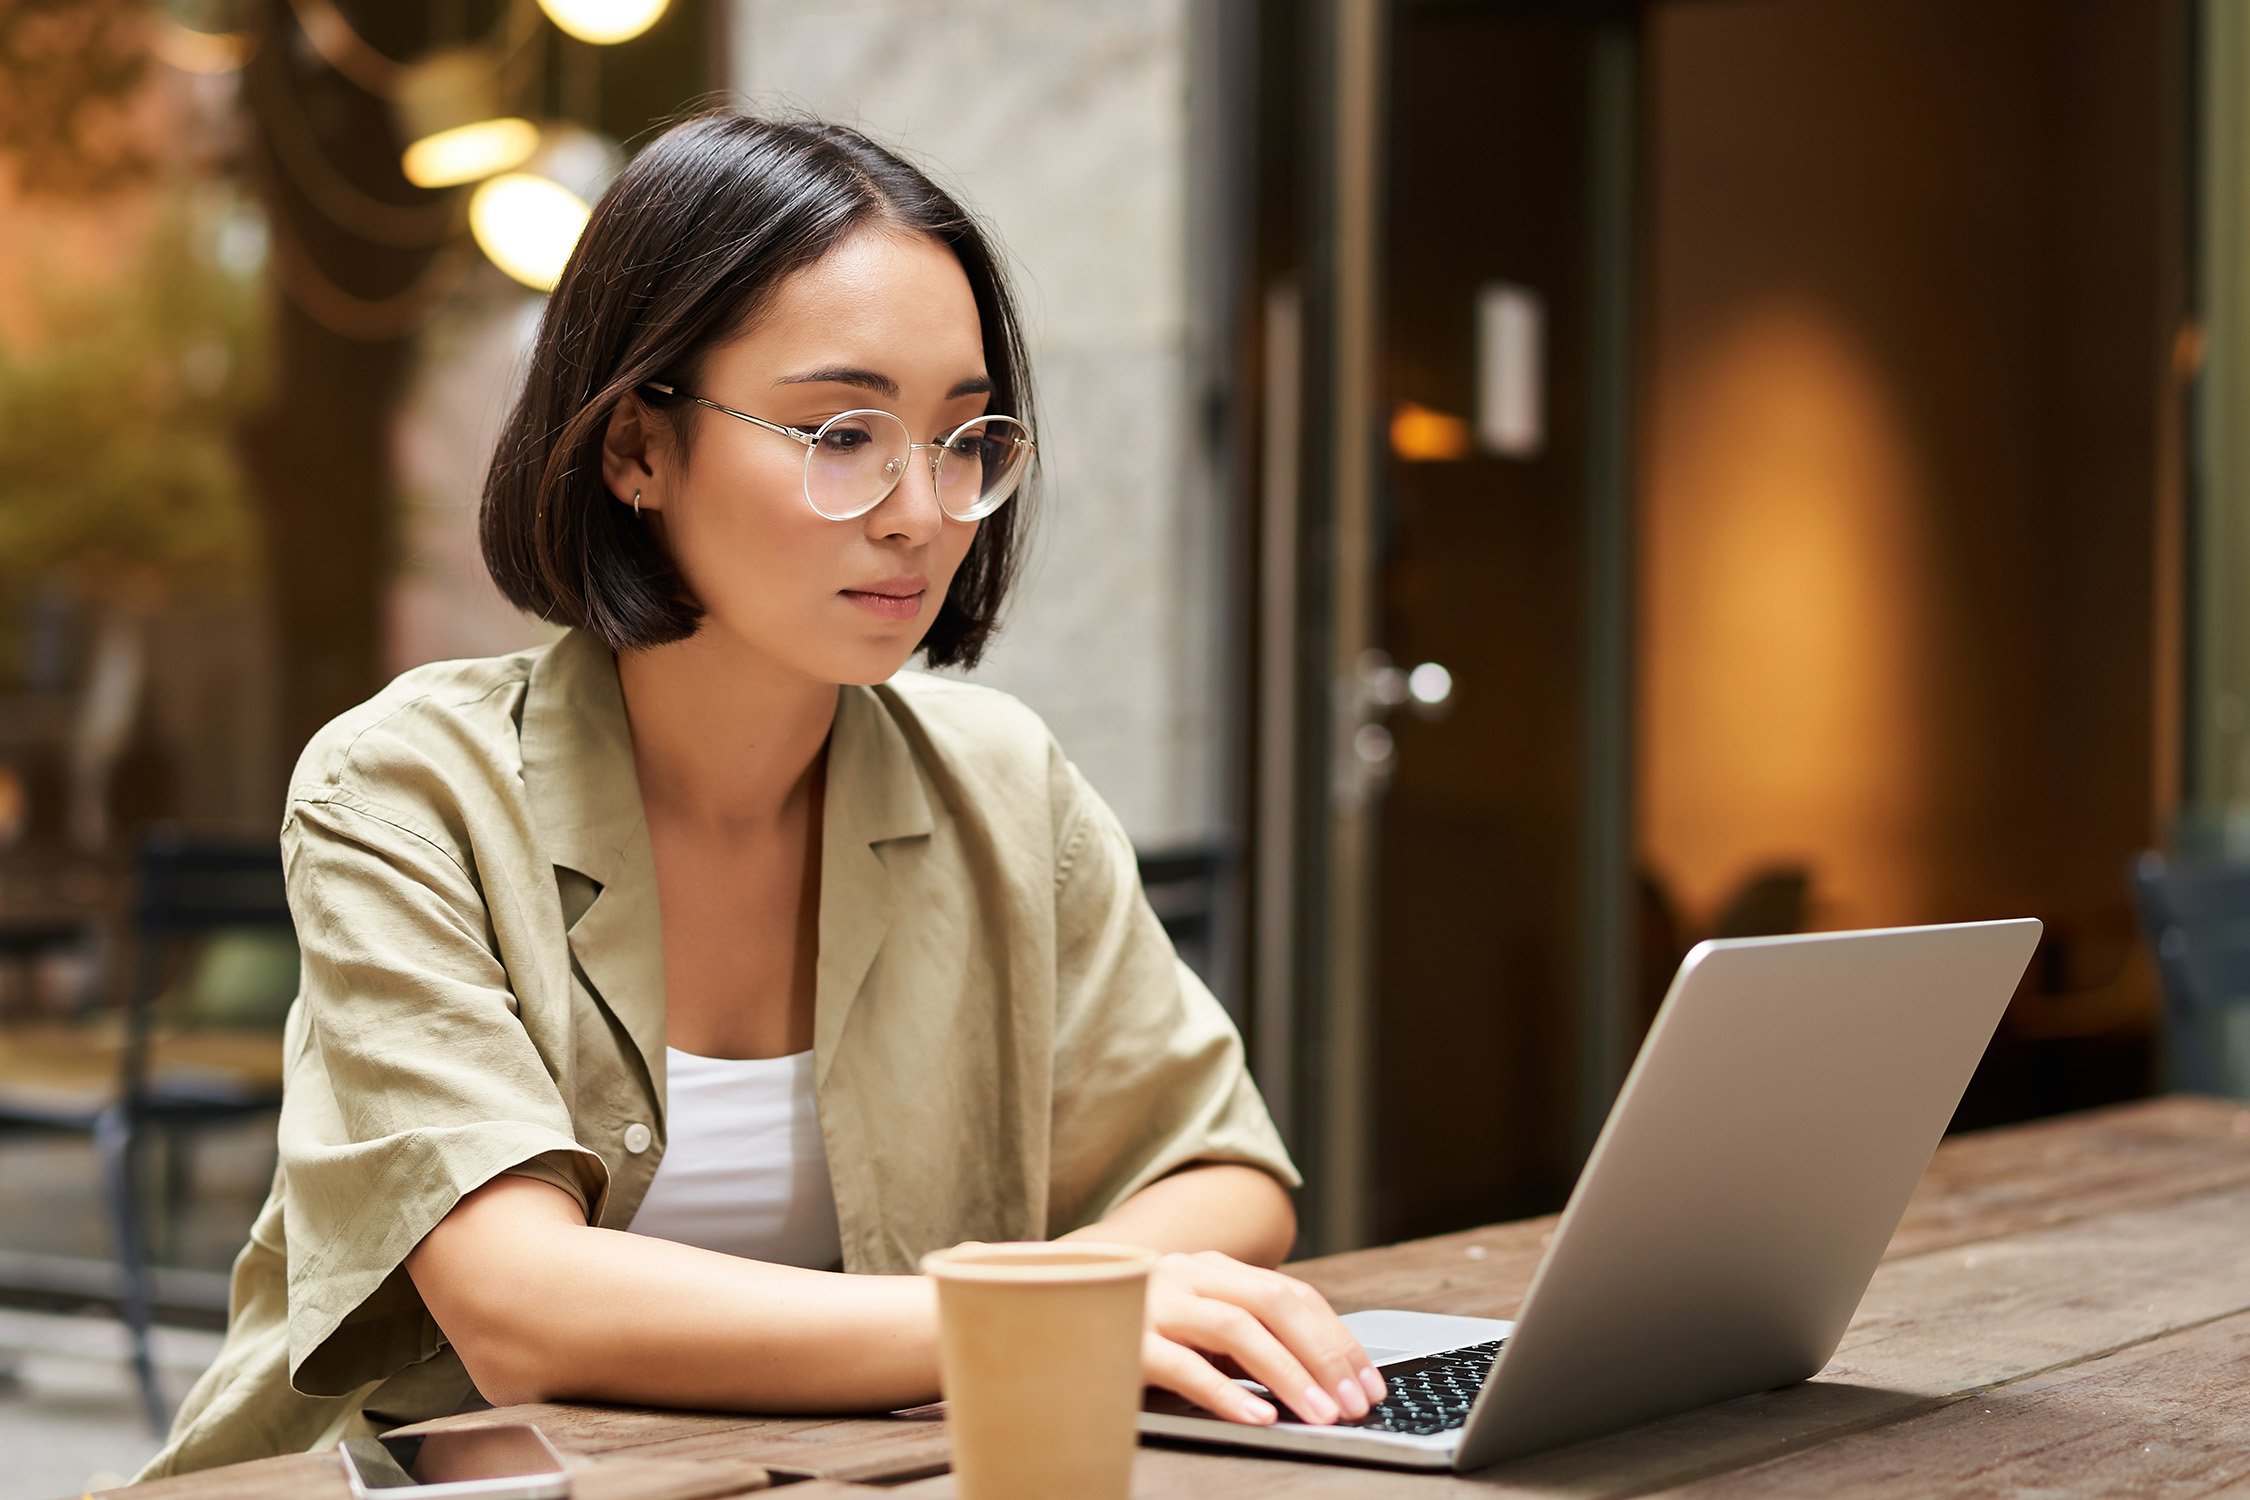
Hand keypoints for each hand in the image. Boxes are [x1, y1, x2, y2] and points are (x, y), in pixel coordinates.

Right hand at [1139, 1250, 1388, 1426]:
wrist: (1037, 1317)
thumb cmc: (1130, 1333)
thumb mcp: (1191, 1328)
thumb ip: (1241, 1339)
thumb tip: (1317, 1380)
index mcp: (1209, 1268)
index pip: (1291, 1294)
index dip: (1336, 1338)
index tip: (1369, 1382)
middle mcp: (1185, 1273)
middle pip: (1274, 1303)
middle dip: (1324, 1355)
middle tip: (1355, 1402)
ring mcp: (1152, 1302)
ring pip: (1236, 1328)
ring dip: (1286, 1374)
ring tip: (1318, 1414)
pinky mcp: (1123, 1339)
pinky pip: (1182, 1366)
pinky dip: (1225, 1394)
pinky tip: (1256, 1419)